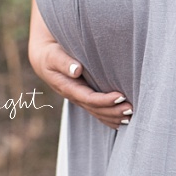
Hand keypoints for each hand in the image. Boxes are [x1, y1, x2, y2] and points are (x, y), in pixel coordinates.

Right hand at [29, 0, 132, 129]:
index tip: (120, 96)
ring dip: (114, 116)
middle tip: (131, 108)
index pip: (89, 98)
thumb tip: (76, 70)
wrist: (43, 59)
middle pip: (96, 109)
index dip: (105, 100)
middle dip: (113, 111)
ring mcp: (79, 98)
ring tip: (131, 115)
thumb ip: (64, 62)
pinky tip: (122, 120)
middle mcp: (75, 96)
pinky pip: (97, 111)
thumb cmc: (50, 54)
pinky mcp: (84, 97)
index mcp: (68, 87)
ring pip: (97, 113)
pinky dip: (109, 117)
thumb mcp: (53, 55)